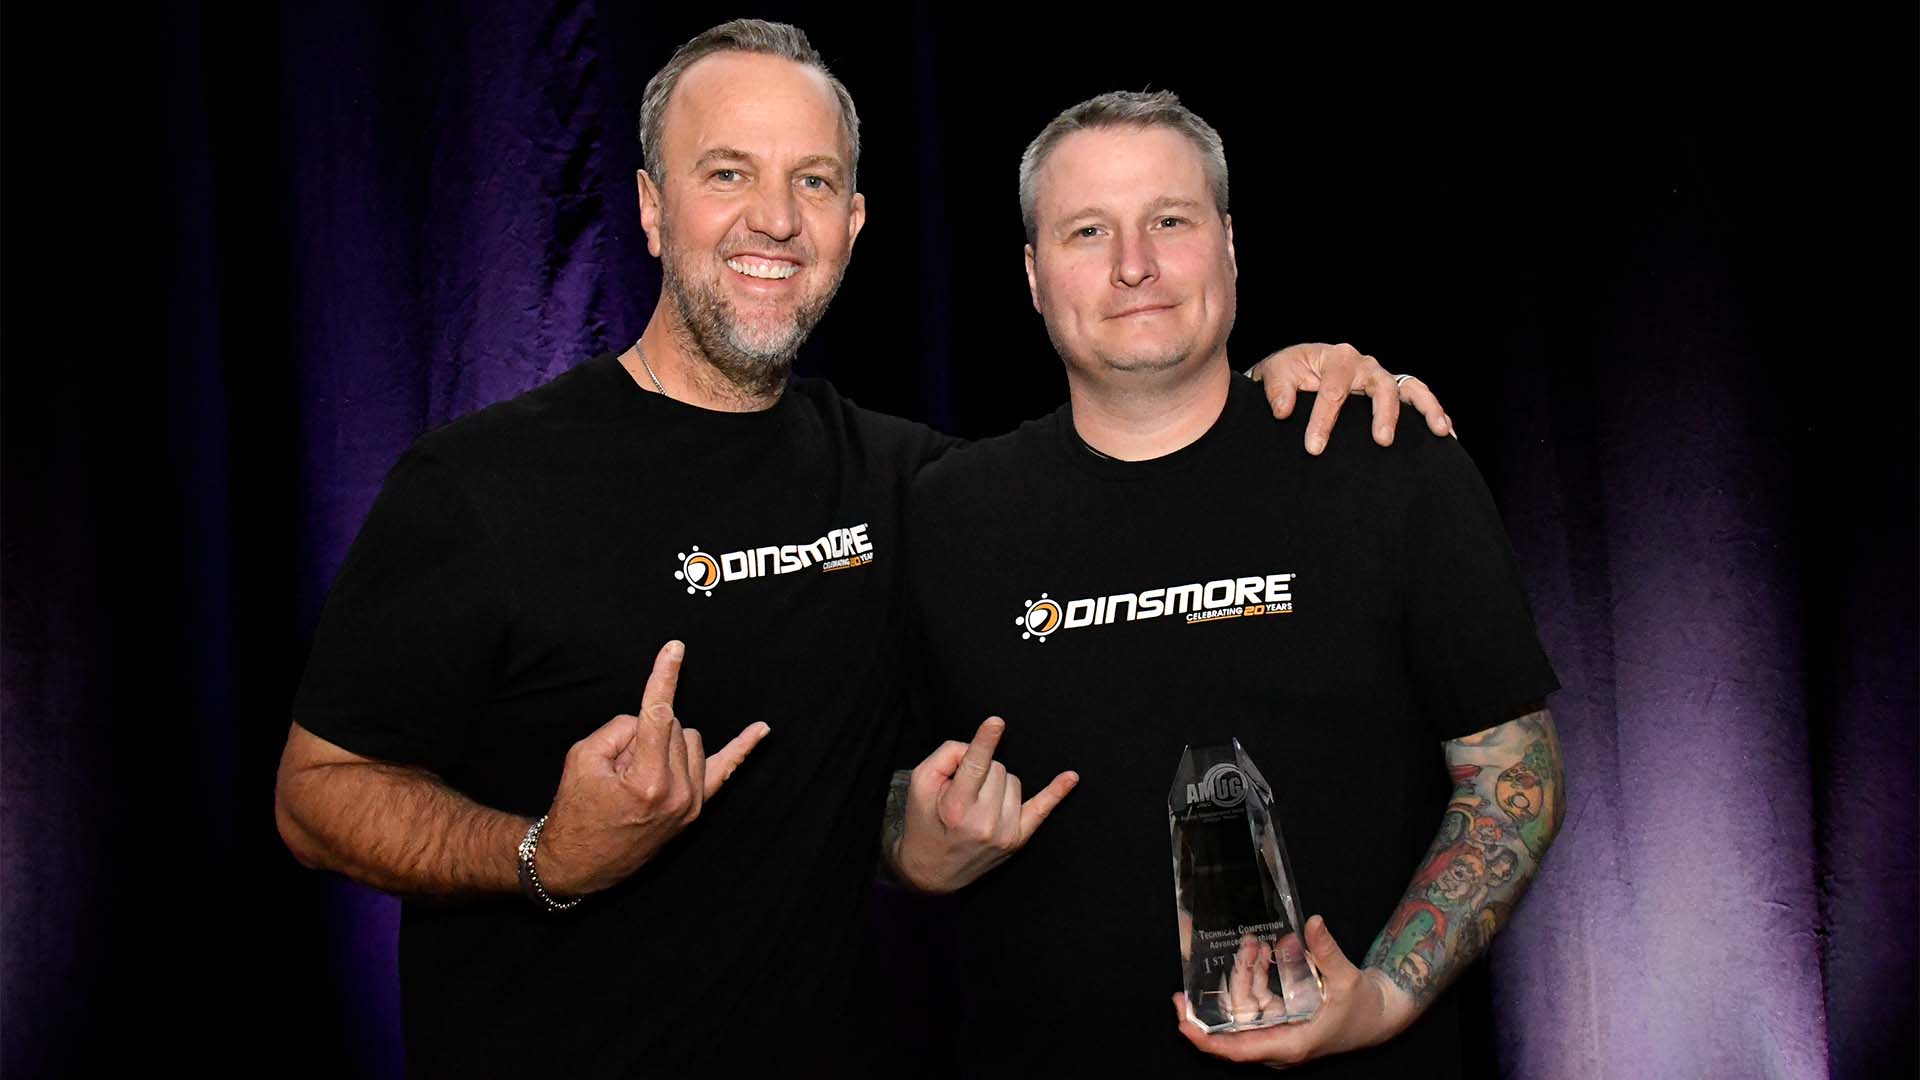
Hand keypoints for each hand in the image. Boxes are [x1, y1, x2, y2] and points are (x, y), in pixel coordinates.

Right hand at [537, 640, 769, 894]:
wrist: (580, 862)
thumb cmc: (576, 809)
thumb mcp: (582, 758)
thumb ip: (619, 729)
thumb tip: (648, 721)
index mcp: (648, 780)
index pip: (660, 714)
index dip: (664, 677)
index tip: (675, 648)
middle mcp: (679, 793)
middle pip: (673, 726)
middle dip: (644, 731)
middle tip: (616, 764)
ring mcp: (692, 804)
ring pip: (690, 740)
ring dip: (665, 743)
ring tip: (633, 775)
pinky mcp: (696, 810)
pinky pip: (725, 771)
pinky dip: (742, 749)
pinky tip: (762, 730)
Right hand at [890, 717, 1077, 892]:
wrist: (932, 871)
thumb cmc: (925, 822)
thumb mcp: (920, 785)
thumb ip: (945, 756)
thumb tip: (975, 746)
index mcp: (956, 808)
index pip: (974, 767)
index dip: (985, 742)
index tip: (997, 721)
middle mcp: (984, 822)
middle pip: (996, 768)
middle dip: (981, 770)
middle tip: (963, 789)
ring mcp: (1005, 833)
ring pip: (1013, 780)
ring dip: (997, 783)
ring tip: (977, 801)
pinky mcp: (1018, 839)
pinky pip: (1042, 809)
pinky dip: (1056, 793)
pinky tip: (1071, 778)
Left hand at [1173, 916, 1418, 1068]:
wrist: (1381, 1015)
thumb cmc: (1365, 1008)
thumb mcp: (1347, 979)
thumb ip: (1327, 951)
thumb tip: (1314, 923)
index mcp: (1288, 1044)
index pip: (1235, 1049)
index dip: (1204, 1038)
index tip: (1182, 1021)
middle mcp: (1278, 1042)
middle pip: (1234, 1022)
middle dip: (1221, 990)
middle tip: (1209, 965)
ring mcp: (1279, 1031)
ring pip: (1246, 1004)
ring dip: (1245, 973)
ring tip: (1253, 943)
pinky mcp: (1283, 1019)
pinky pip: (1258, 998)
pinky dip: (1257, 974)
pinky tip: (1261, 952)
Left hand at [1245, 343, 1451, 454]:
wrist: (1299, 370)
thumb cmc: (1290, 372)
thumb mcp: (1276, 373)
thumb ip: (1277, 389)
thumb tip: (1284, 411)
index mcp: (1337, 358)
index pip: (1333, 391)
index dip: (1323, 421)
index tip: (1314, 448)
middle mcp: (1365, 366)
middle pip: (1383, 386)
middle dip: (1385, 413)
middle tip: (1382, 441)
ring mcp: (1383, 378)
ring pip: (1412, 389)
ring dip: (1428, 409)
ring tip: (1440, 431)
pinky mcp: (1393, 392)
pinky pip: (1418, 400)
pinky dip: (1436, 414)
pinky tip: (1448, 435)